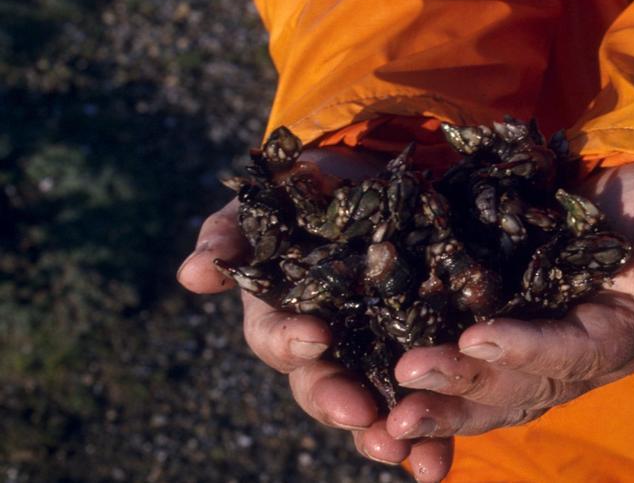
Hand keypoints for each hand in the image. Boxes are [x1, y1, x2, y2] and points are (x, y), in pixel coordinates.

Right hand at [176, 147, 453, 478]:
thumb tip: (194, 272)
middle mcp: (326, 347)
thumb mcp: (268, 205)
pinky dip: (433, 433)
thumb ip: (230, 235)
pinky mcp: (419, 351)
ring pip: (371, 407)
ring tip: (408, 453)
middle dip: (340, 404)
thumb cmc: (304, 193)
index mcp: (282, 316)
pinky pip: (425, 398)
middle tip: (362, 417)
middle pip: (323, 387)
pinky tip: (440, 461)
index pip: (279, 339)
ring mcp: (372, 353)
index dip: (292, 341)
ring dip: (385, 435)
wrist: (370, 179)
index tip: (316, 337)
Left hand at [386, 160, 633, 472]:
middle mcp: (568, 360)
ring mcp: (530, 349)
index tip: (479, 339)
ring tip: (384, 415)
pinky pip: (461, 362)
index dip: (526, 350)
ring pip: (481, 390)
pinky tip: (376, 385)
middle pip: (514, 388)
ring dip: (435, 401)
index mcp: (615, 339)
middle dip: (461, 389)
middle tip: (407, 383)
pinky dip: (425, 380)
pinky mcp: (500, 327)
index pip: (569, 354)